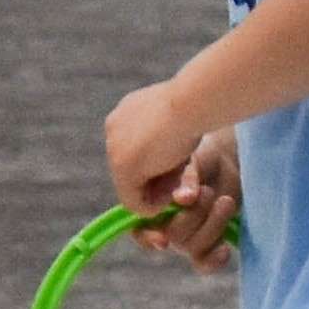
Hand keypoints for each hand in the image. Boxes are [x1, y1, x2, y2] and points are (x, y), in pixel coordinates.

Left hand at [102, 76, 210, 222]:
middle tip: (179, 180)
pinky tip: (171, 197)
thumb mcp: (178, 123)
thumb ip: (167, 143)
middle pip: (132, 168)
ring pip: (132, 186)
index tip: (179, 168)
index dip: (158, 164)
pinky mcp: (123, 168)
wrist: (191, 102)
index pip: (136, 149)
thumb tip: (169, 169)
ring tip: (179, 184)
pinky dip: (152, 206)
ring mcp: (114, 148)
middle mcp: (114, 127)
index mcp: (126, 111)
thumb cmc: (194, 107)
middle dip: (156, 180)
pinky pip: (132, 201)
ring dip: (157, 192)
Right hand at [137, 129, 241, 272]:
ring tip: (225, 202)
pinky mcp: (209, 242)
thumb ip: (180, 178)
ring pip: (191, 247)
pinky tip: (225, 248)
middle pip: (171, 236)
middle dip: (192, 217)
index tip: (163, 239)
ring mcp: (188, 234)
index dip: (147, 236)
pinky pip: (203, 263)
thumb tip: (182, 199)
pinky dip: (214, 258)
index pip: (138, 227)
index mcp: (151, 201)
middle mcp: (166, 222)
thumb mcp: (189, 161)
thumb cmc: (203, 156)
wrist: (232, 160)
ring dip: (212, 225)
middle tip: (207, 192)